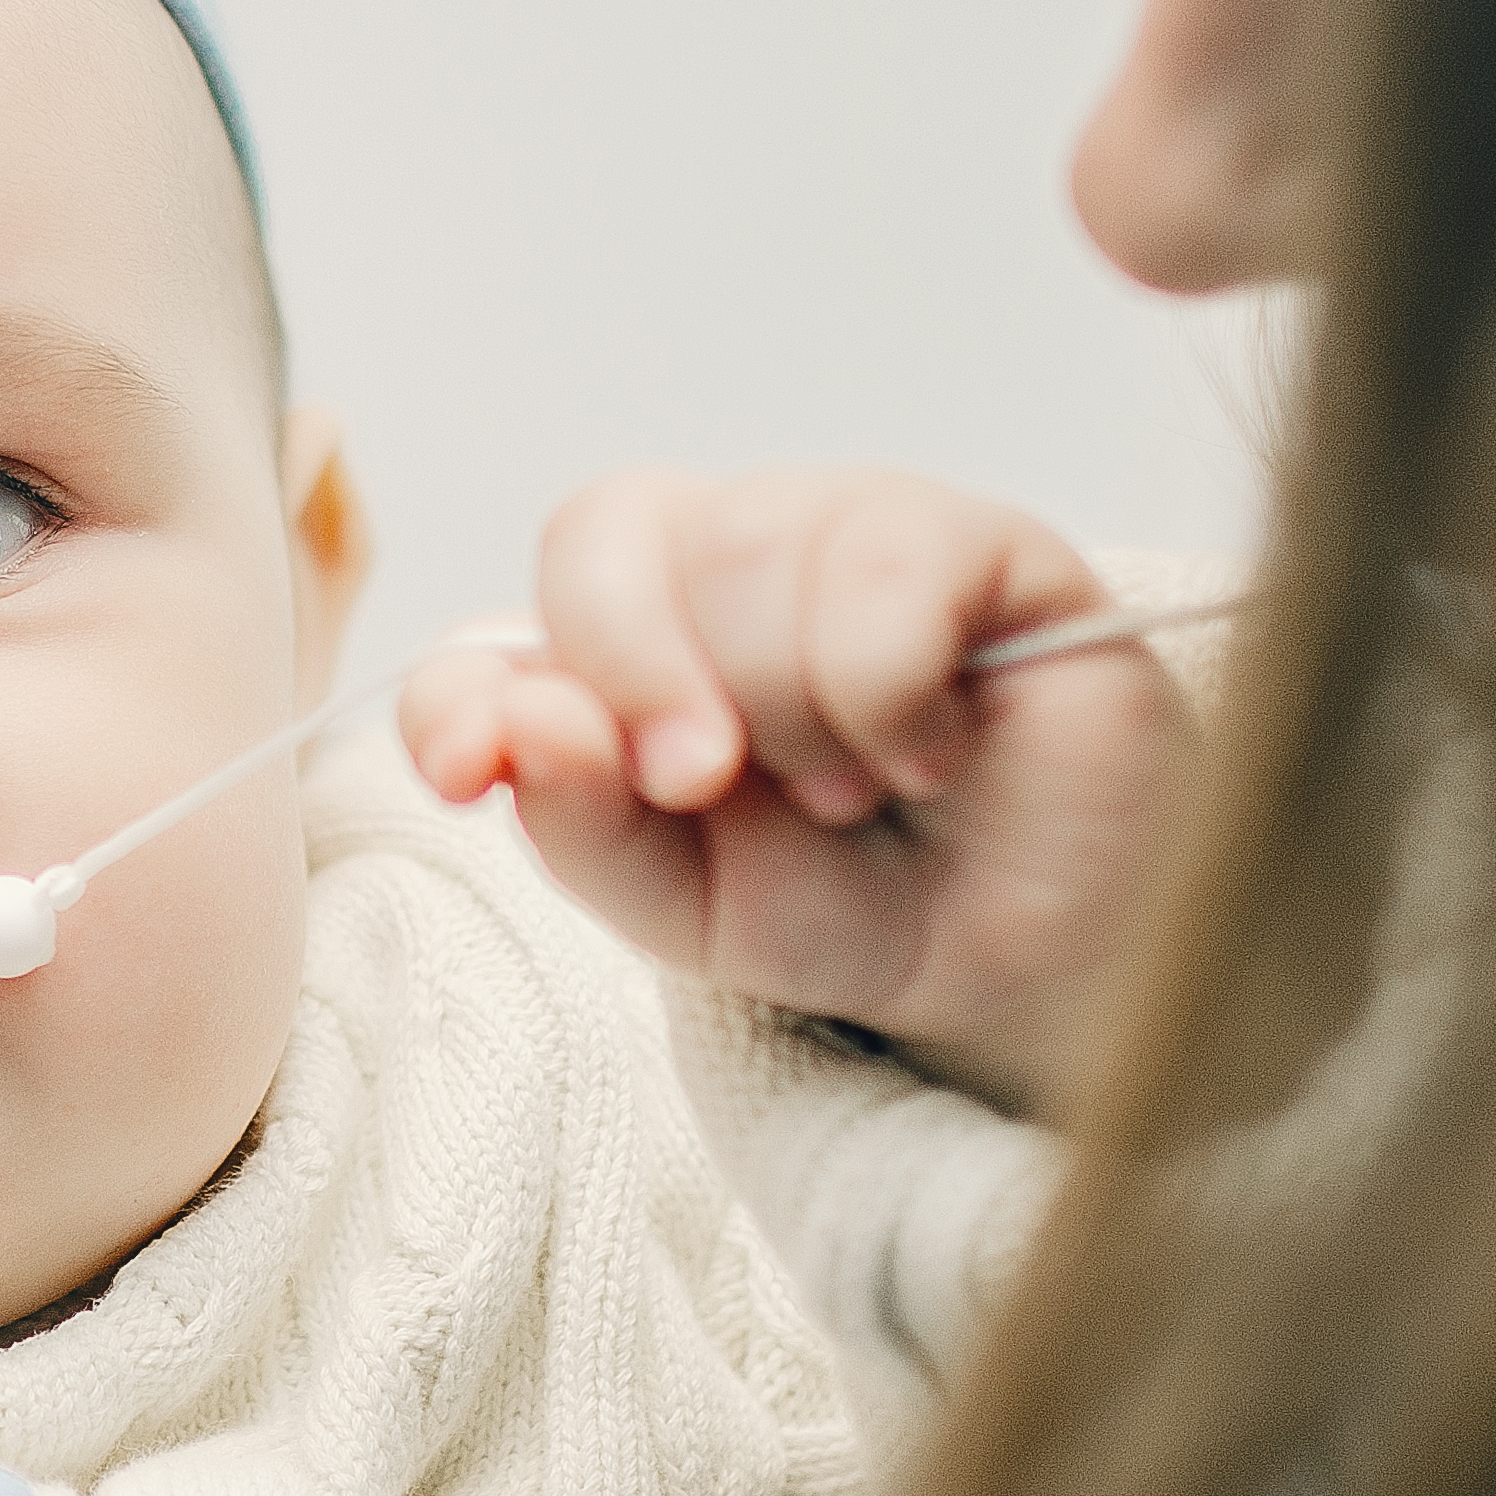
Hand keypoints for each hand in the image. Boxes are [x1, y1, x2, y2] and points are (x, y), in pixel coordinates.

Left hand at [401, 467, 1198, 1119]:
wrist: (1033, 965)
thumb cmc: (854, 910)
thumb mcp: (687, 903)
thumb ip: (583, 823)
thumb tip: (524, 716)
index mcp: (622, 650)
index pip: (499, 621)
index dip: (463, 691)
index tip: (466, 772)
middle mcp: (721, 563)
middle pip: (604, 538)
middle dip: (637, 679)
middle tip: (703, 787)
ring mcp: (845, 531)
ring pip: (744, 552)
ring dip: (790, 716)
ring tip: (855, 789)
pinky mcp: (977, 537)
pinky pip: (881, 564)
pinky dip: (886, 690)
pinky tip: (927, 750)